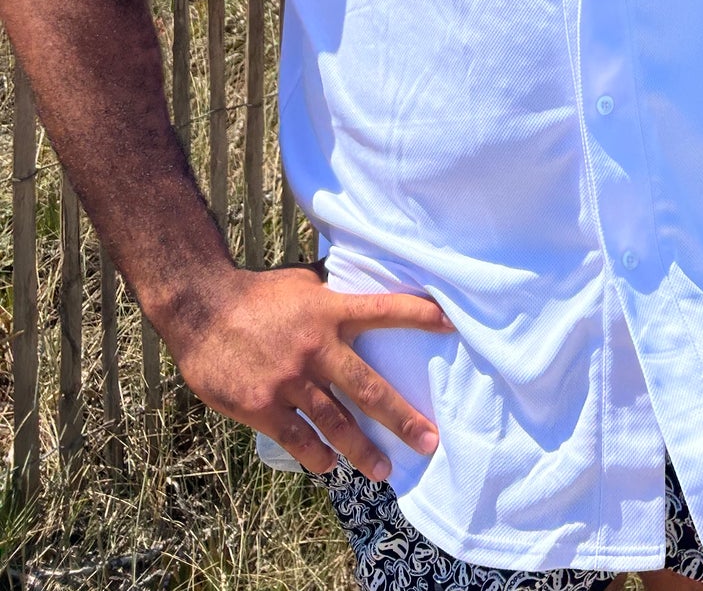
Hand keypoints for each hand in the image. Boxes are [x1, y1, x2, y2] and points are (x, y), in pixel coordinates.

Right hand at [162, 264, 454, 480]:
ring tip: (384, 469)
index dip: (419, 316)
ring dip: (362, 450)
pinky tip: (328, 466)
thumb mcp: (302, 283)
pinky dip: (315, 455)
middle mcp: (316, 348)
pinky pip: (297, 438)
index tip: (451, 324)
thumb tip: (362, 283)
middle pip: (369, 388)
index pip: (384, 310)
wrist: (201, 308)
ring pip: (336, 423)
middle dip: (402, 418)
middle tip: (428, 442)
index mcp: (329, 312)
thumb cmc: (257, 293)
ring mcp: (290, 380)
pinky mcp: (262, 406)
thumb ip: (333, 293)